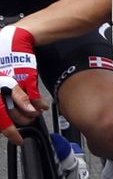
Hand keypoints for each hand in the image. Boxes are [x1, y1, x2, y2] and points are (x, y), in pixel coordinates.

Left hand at [0, 26, 40, 146]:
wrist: (12, 39)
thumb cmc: (2, 58)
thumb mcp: (1, 79)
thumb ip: (6, 94)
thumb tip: (11, 111)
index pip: (0, 116)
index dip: (8, 130)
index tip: (17, 138)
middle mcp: (0, 87)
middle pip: (11, 114)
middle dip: (21, 121)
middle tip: (25, 123)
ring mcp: (12, 83)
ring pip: (23, 108)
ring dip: (31, 114)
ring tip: (34, 115)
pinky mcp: (26, 78)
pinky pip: (33, 97)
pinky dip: (39, 104)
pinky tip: (42, 106)